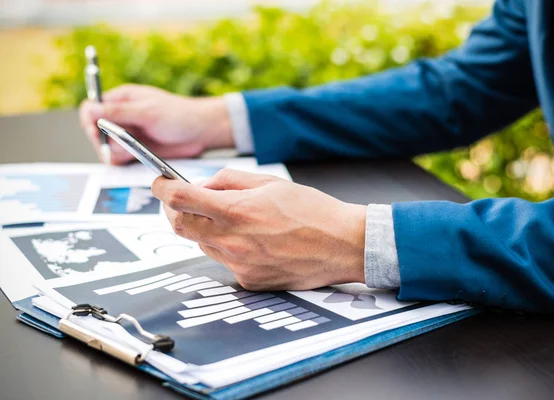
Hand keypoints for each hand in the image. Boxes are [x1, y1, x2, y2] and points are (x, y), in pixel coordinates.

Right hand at [79, 84, 233, 164]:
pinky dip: (123, 160)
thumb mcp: (147, 112)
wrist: (201, 132)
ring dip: (115, 152)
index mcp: (121, 99)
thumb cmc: (179, 115)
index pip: (90, 109)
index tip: (98, 133)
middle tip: (122, 145)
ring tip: (133, 151)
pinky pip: (118, 159)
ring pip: (106, 148)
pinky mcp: (135, 149)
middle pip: (94, 131)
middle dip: (104, 142)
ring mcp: (127, 134)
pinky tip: (136, 157)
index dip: (90, 122)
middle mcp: (121, 116)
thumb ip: (118, 112)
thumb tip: (91, 109)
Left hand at [151, 169, 366, 290]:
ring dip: (205, 229)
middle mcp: (232, 242)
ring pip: (202, 244)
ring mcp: (239, 265)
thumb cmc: (312, 211)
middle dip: (176, 211)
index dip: (162, 189)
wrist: (342, 245)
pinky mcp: (249, 282)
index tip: (160, 183)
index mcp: (236, 211)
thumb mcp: (270, 182)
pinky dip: (228, 248)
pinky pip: (225, 262)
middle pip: (180, 226)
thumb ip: (229, 182)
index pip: (179, 200)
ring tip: (236, 220)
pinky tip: (255, 241)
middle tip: (186, 201)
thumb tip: (203, 186)